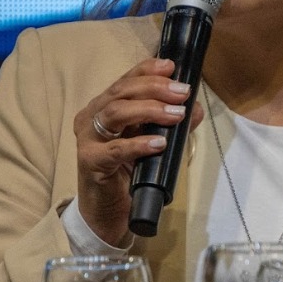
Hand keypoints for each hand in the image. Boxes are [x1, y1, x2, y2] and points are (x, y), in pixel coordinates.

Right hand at [74, 58, 202, 245]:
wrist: (107, 214)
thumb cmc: (127, 175)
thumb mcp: (152, 144)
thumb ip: (171, 125)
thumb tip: (195, 108)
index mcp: (104, 107)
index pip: (125, 80)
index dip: (147, 70)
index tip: (171, 67)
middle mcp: (91, 117)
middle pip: (121, 92)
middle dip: (154, 88)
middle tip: (182, 92)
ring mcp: (87, 139)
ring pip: (115, 112)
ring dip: (148, 110)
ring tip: (175, 114)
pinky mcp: (90, 162)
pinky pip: (115, 149)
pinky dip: (138, 143)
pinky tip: (158, 143)